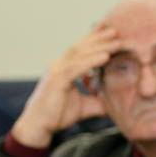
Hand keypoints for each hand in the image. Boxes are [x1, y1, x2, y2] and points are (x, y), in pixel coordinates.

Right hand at [9, 25, 118, 148]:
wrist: (38, 127)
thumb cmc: (58, 115)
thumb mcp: (85, 106)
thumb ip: (98, 100)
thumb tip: (117, 101)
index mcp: (64, 68)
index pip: (81, 49)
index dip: (95, 39)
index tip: (111, 31)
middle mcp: (59, 65)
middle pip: (82, 47)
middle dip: (99, 38)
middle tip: (117, 29)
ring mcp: (56, 70)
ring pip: (80, 54)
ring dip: (100, 46)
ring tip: (117, 41)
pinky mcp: (56, 79)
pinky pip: (77, 67)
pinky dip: (92, 61)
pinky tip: (105, 56)